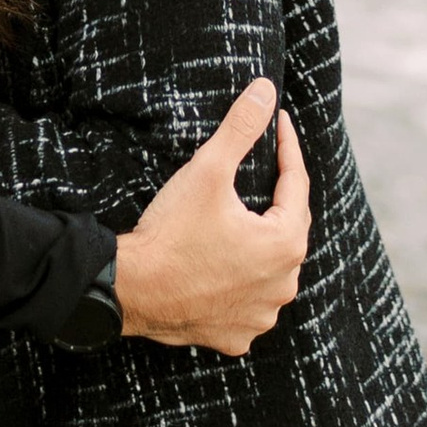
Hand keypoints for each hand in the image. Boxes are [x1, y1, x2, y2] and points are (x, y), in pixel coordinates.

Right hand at [113, 81, 309, 355]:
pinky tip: (224, 270)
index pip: (296, 185)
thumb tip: (266, 90)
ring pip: (270, 270)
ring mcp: (260, 316)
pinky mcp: (235, 336)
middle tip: (262, 170)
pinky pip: (247, 303)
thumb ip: (241, 128)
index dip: (287, 148)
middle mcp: (283, 285)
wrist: (130, 290)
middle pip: (286, 229)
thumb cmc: (172, 231)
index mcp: (285, 244)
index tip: (279, 122)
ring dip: (260, 247)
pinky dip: (240, 285)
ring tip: (242, 222)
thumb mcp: (208, 171)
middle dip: (275, 199)